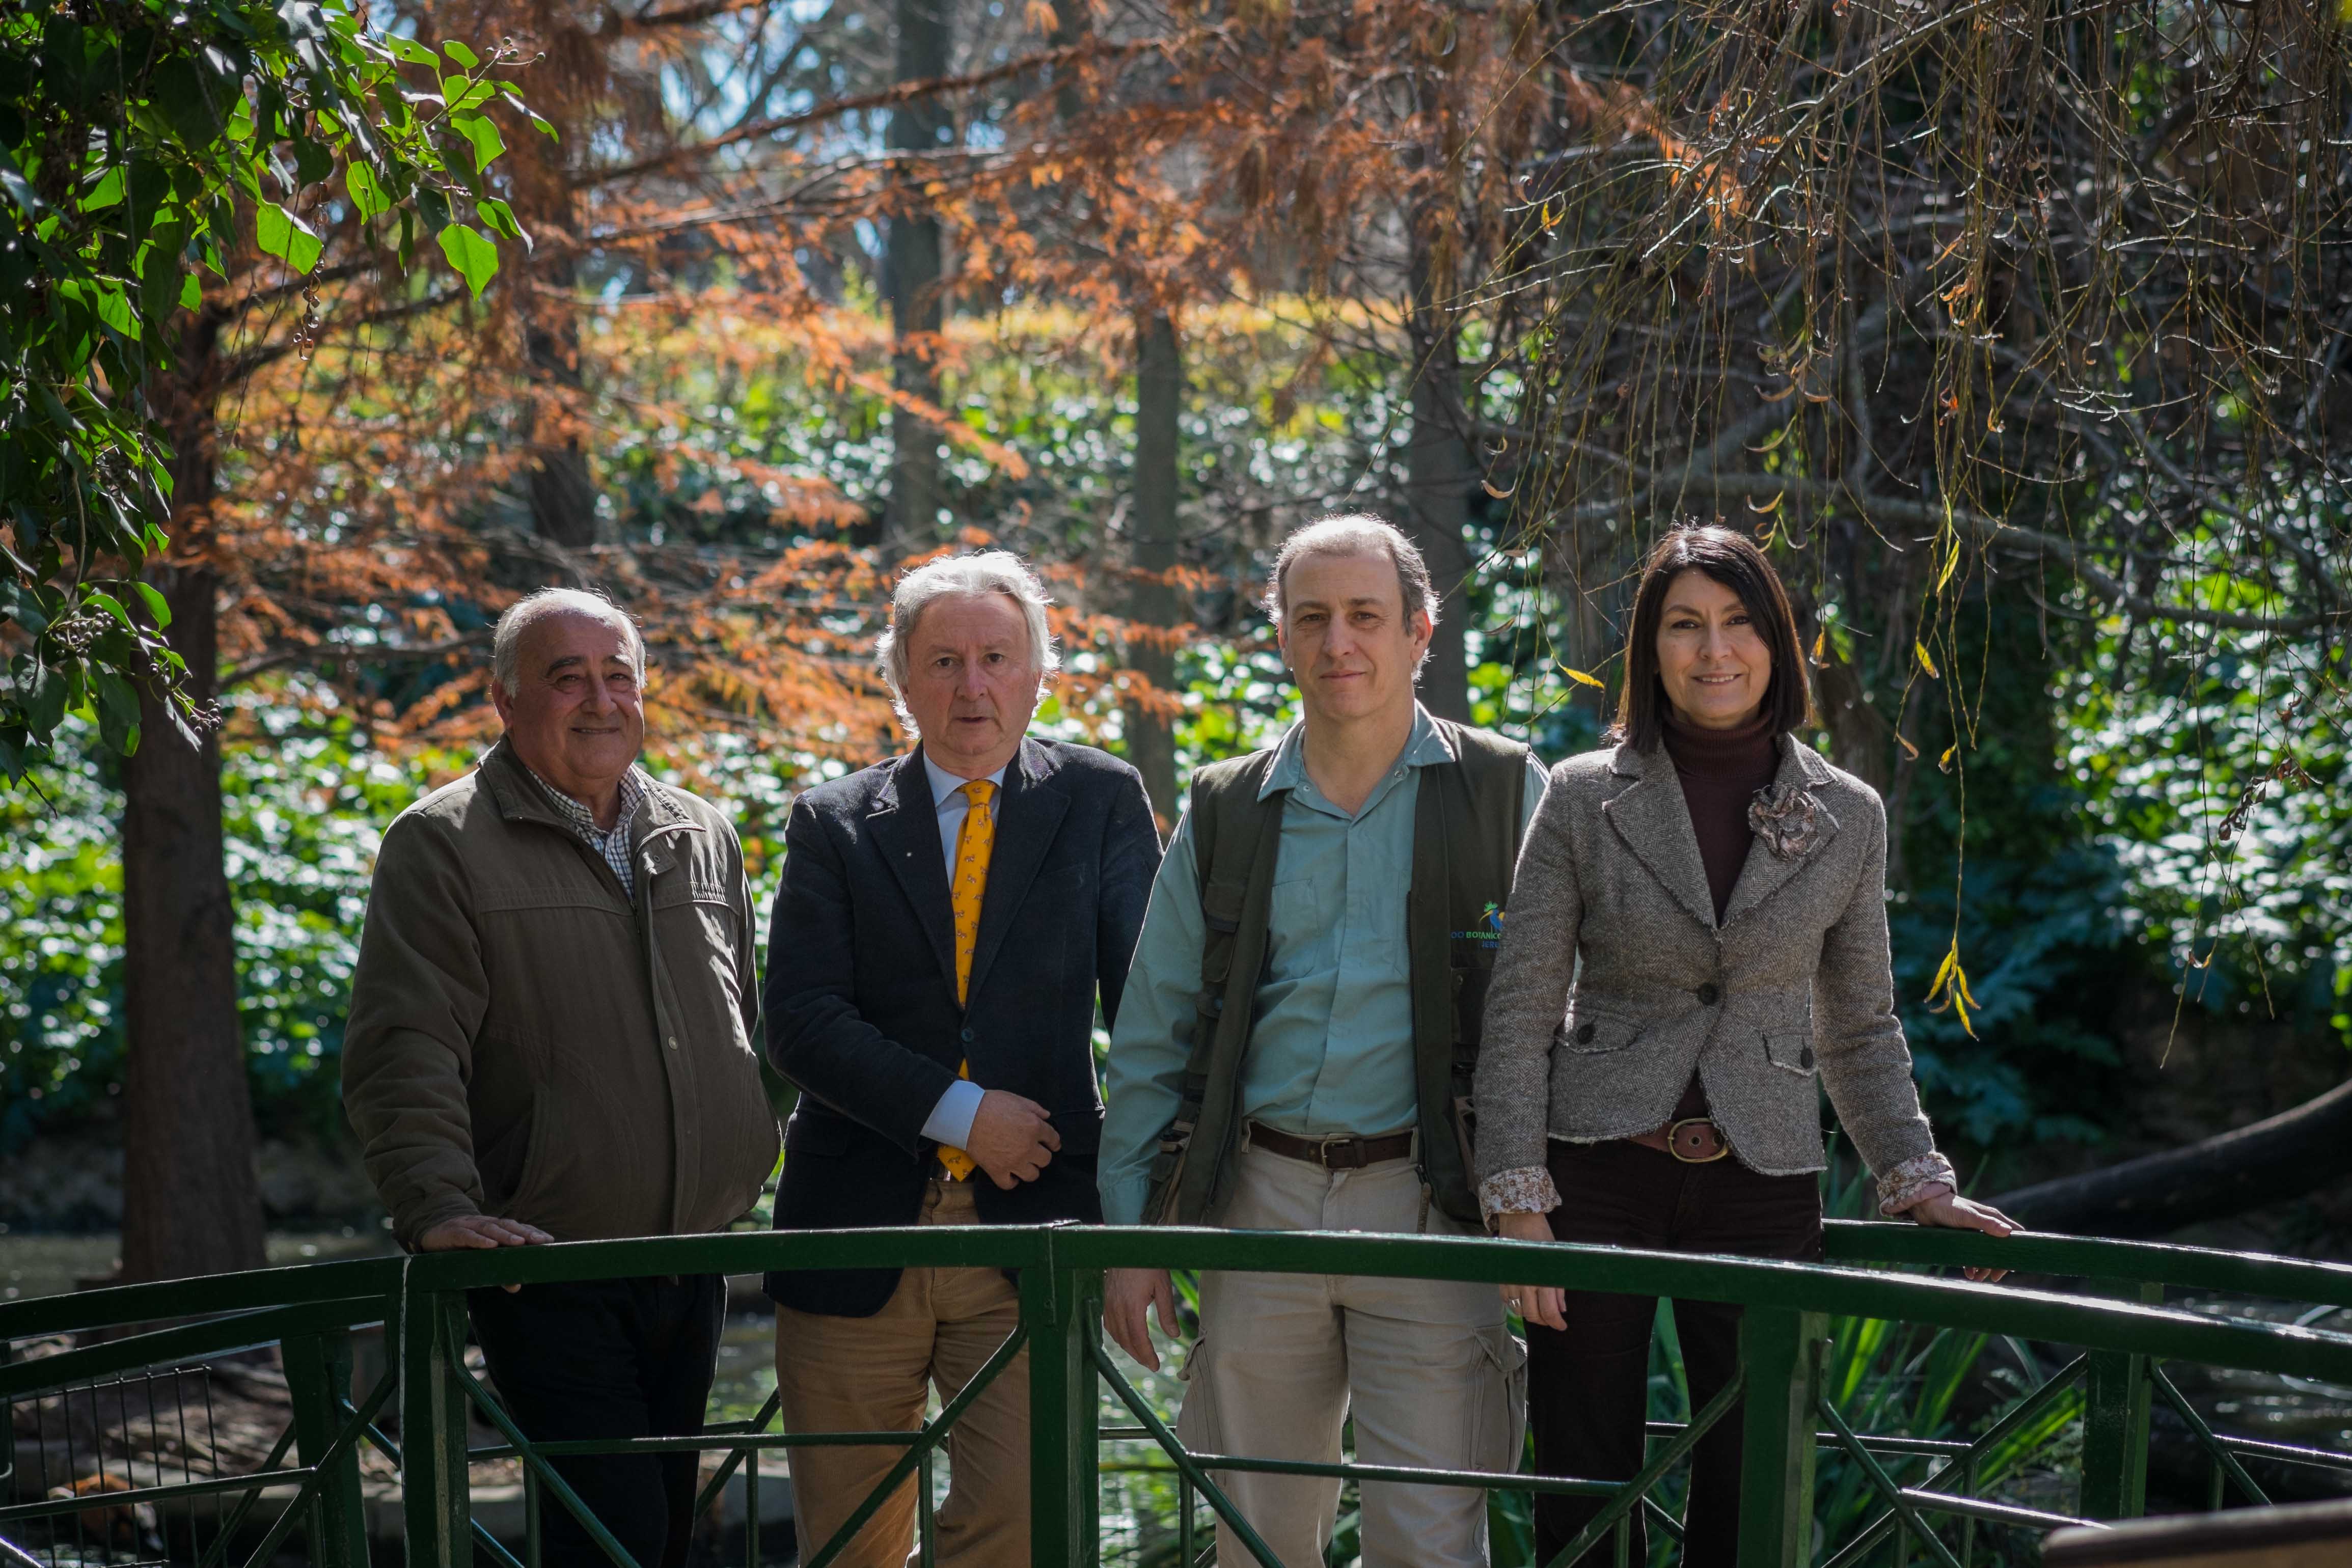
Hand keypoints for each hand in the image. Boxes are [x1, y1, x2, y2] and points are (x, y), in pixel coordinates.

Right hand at [416, 1215, 551, 1292]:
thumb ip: (498, 1272)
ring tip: (519, 1243)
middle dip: (525, 1233)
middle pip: (507, 1226)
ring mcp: (468, 1226)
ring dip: (505, 1236)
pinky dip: (479, 1240)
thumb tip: (516, 1287)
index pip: (516, 1228)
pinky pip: (467, 1236)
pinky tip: (490, 1245)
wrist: (431, 1233)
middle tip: (541, 1242)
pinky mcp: (453, 1233)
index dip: (532, 1232)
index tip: (549, 1240)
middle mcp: (484, 1224)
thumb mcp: (479, 1259)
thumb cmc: (461, 1247)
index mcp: (493, 1228)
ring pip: (490, 1229)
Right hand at [963, 1089, 1060, 1189]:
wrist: (966, 1115)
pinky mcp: (997, 1171)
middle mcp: (1028, 1148)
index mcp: (1034, 1128)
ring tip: (1024, 1164)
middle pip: (1045, 1160)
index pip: (1053, 1139)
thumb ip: (1035, 1108)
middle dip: (1041, 1155)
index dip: (1053, 1141)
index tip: (1051, 1144)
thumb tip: (1047, 1116)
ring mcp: (1013, 1162)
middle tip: (1034, 1151)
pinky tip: (1010, 1175)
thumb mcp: (1017, 1100)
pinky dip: (1011, 1181)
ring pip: (1032, 1175)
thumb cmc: (992, 1104)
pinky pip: (1009, 1184)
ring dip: (1030, 1169)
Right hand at [1104, 1267, 1180, 1371]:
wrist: (1128, 1241)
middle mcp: (1116, 1306)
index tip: (1155, 1365)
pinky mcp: (1105, 1296)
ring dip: (1127, 1346)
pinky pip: (1107, 1322)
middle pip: (1125, 1340)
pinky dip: (1116, 1334)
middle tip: (1150, 1363)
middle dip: (1138, 1355)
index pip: (1138, 1339)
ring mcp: (1108, 1301)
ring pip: (1114, 1333)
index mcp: (1132, 1305)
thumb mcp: (1163, 1286)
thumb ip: (1167, 1312)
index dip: (1146, 1355)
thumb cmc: (1148, 1260)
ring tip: (1139, 1353)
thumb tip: (1174, 1335)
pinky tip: (1124, 1335)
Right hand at [1494, 1210, 1567, 1330]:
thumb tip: (1561, 1309)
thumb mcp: (1556, 1261)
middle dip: (1543, 1320)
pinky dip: (1515, 1304)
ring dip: (1530, 1313)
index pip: (1548, 1311)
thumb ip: (1558, 1287)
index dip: (1556, 1323)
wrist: (1520, 1220)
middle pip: (1532, 1315)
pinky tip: (1524, 1298)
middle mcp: (1525, 1283)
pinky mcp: (1501, 1278)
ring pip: (1519, 1310)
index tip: (1562, 1326)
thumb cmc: (1542, 1239)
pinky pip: (1507, 1300)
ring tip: (1538, 1307)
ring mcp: (1511, 1281)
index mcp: (1542, 1278)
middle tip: (1551, 1318)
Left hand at [1904, 1186, 2019, 1281]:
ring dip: (1984, 1267)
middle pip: (2000, 1248)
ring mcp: (1974, 1233)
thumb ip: (1986, 1223)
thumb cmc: (1947, 1207)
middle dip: (1998, 1263)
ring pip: (1986, 1253)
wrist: (1923, 1205)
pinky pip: (1972, 1255)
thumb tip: (2008, 1232)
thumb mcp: (1967, 1216)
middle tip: (1993, 1277)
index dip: (2017, 1247)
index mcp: (1992, 1218)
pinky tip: (1968, 1273)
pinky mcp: (1962, 1239)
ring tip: (1976, 1278)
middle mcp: (1986, 1225)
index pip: (2014, 1232)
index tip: (2014, 1264)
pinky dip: (1972, 1265)